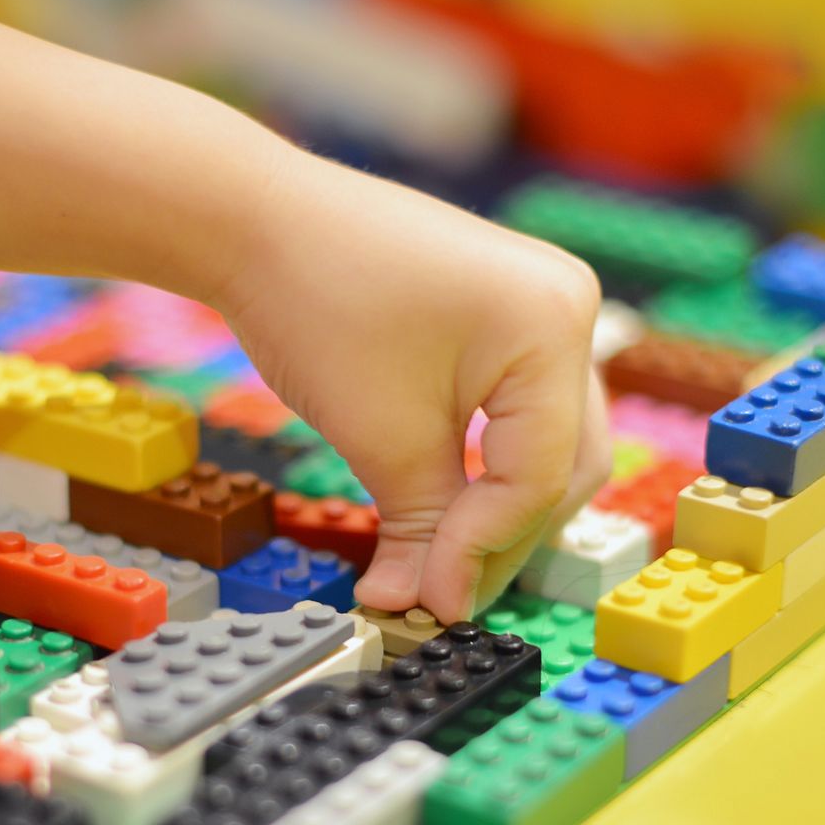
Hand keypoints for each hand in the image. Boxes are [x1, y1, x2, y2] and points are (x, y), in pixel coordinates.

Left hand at [216, 152, 609, 622]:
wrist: (256, 220)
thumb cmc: (316, 303)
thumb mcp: (381, 436)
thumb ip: (423, 528)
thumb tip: (426, 604)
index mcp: (552, 325)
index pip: (537, 476)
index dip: (484, 550)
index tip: (432, 603)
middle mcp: (568, 305)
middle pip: (562, 462)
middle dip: (501, 537)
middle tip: (440, 594)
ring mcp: (543, 303)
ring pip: (545, 441)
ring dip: (495, 506)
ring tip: (435, 561)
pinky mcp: (509, 310)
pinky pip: (518, 408)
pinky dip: (483, 463)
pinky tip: (440, 507)